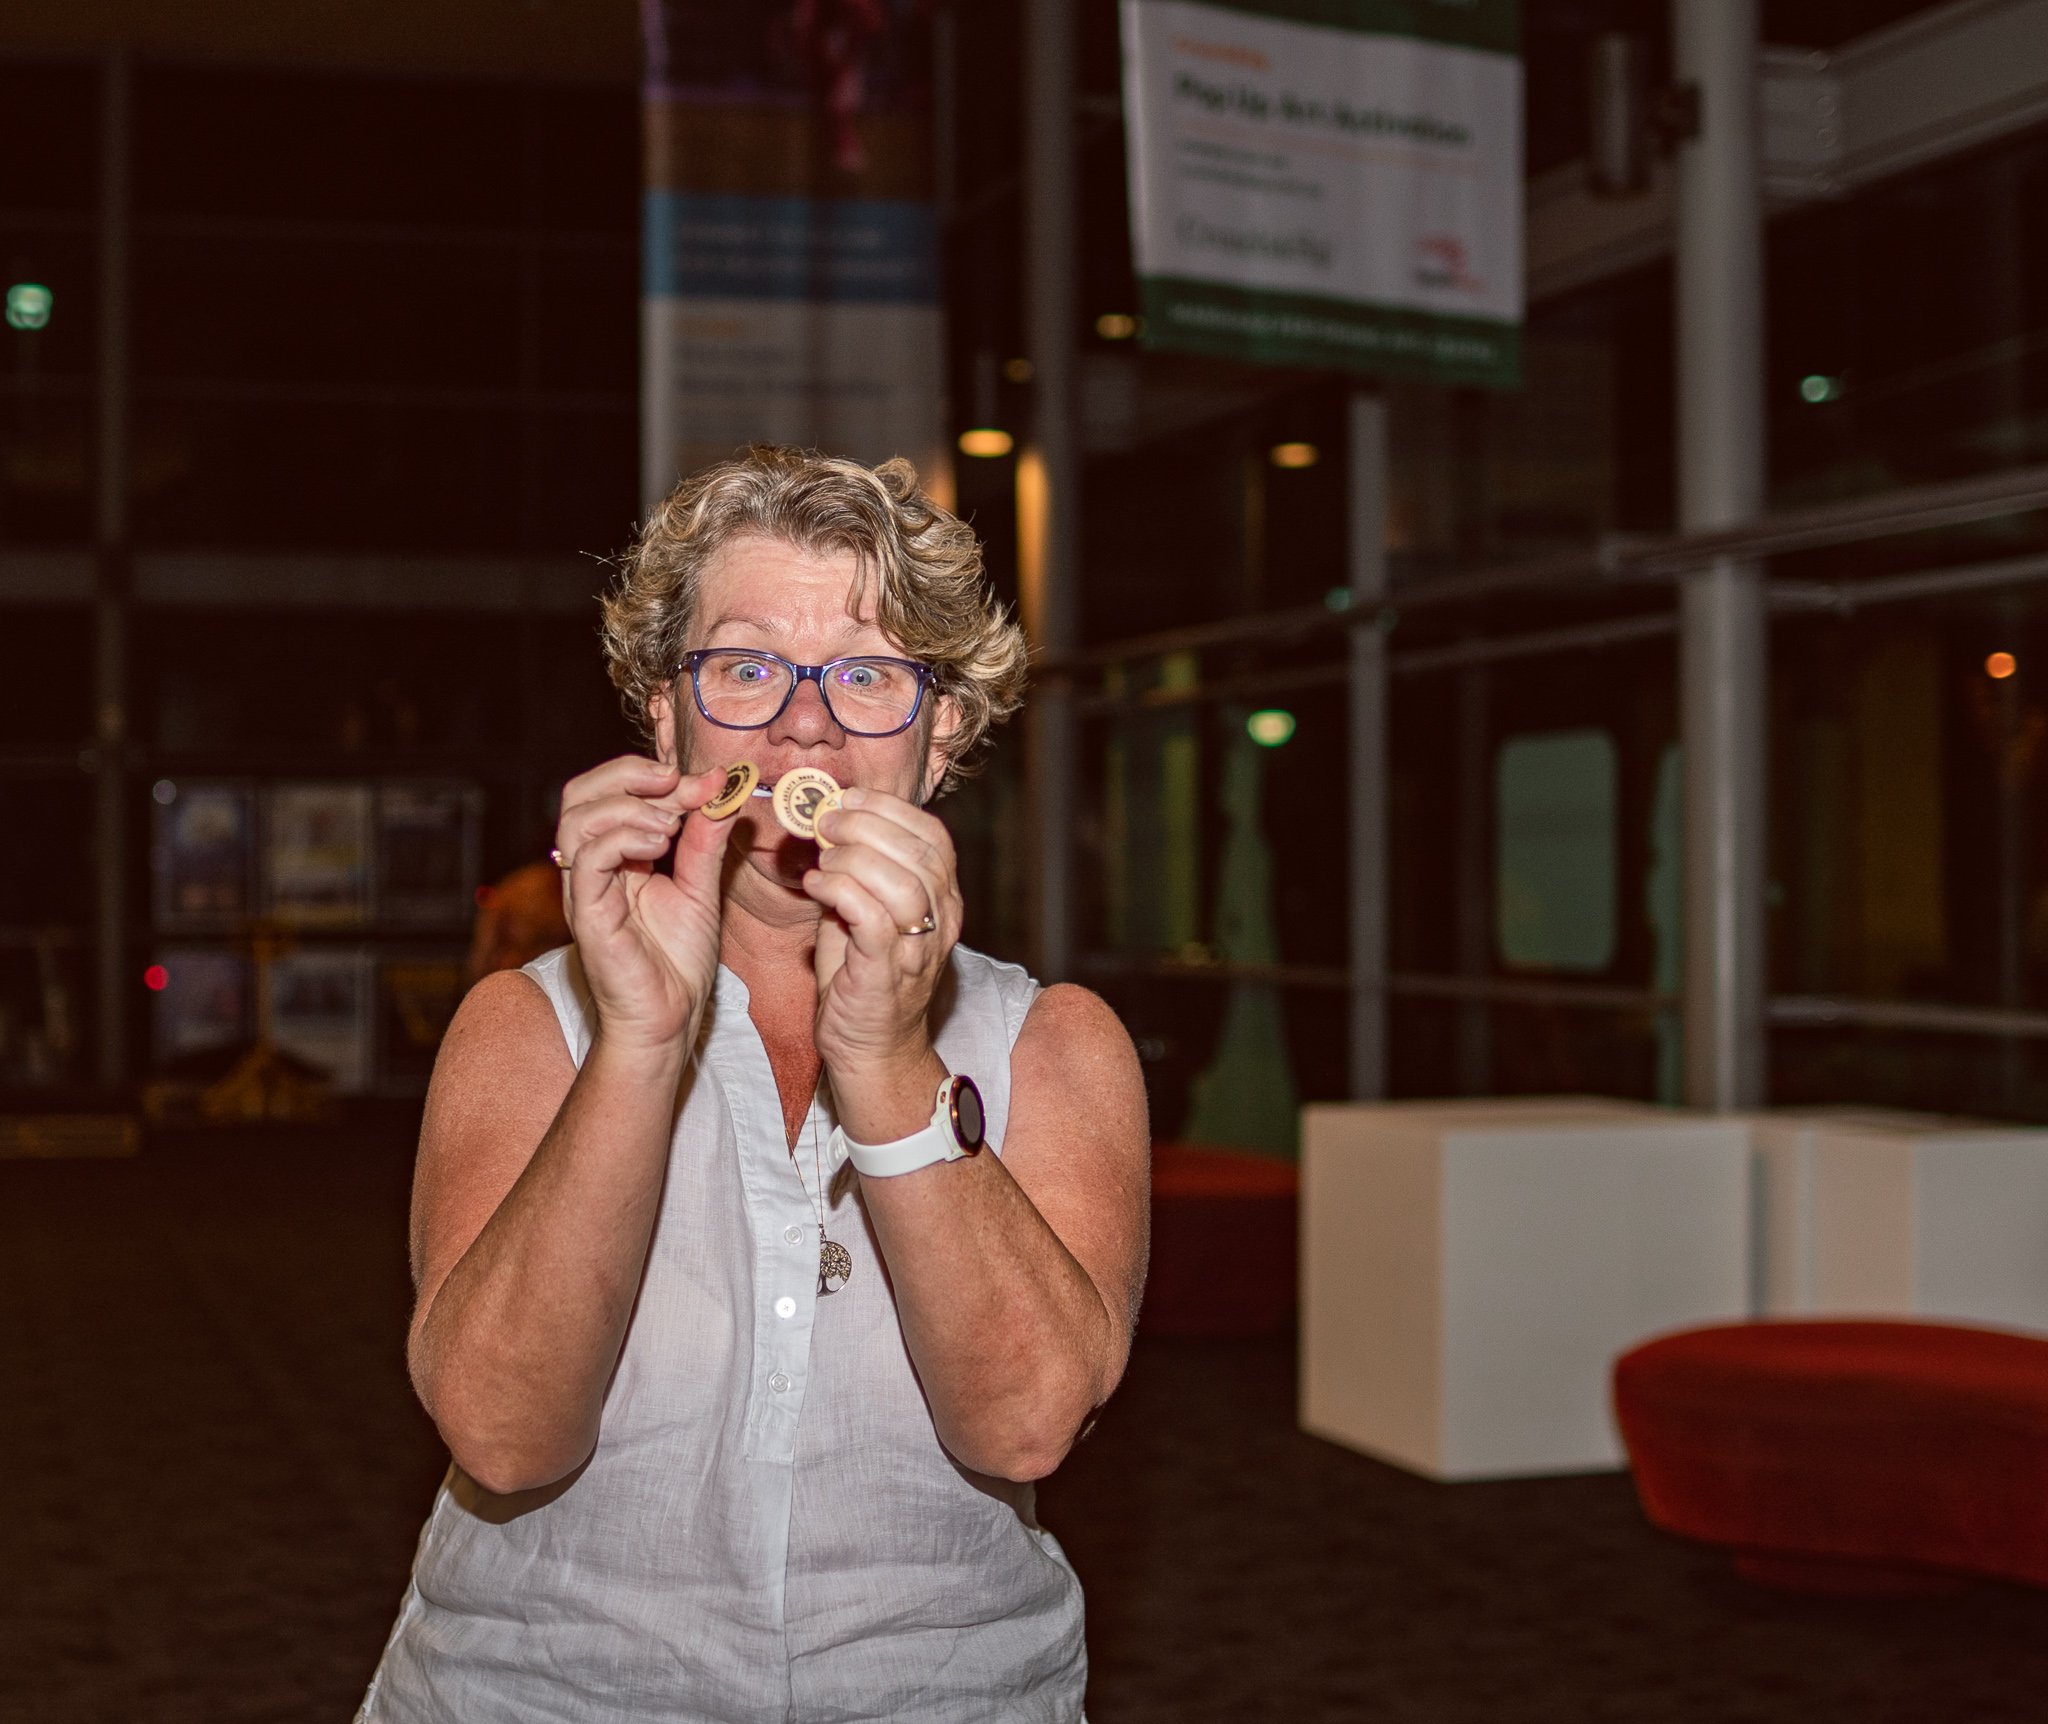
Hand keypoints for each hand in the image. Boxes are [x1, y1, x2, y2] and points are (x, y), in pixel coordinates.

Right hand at [553, 756, 737, 1056]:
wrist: (669, 1019)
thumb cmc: (677, 961)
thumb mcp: (700, 886)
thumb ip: (705, 839)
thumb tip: (722, 788)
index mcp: (614, 856)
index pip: (610, 791)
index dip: (655, 777)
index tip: (707, 781)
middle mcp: (591, 868)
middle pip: (579, 794)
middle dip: (628, 774)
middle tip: (675, 783)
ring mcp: (584, 890)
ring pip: (576, 819)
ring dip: (629, 806)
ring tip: (671, 823)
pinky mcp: (587, 915)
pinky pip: (587, 859)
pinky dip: (623, 838)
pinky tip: (659, 845)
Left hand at [804, 787, 960, 1075]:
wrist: (872, 1049)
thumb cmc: (863, 978)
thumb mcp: (866, 914)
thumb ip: (858, 874)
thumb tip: (828, 827)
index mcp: (945, 901)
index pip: (935, 837)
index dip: (891, 809)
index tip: (849, 799)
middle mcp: (943, 922)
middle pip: (920, 852)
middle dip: (867, 824)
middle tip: (827, 822)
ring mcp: (918, 949)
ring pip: (902, 881)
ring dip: (853, 857)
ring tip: (823, 857)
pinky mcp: (886, 972)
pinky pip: (872, 917)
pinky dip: (840, 891)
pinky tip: (816, 886)